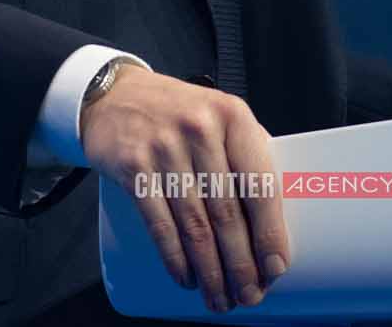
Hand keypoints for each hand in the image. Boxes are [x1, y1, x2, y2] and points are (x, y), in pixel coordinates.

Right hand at [82, 68, 290, 311]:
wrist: (115, 95)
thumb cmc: (179, 112)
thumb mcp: (219, 116)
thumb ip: (245, 156)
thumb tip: (271, 221)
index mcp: (233, 116)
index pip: (259, 183)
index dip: (269, 232)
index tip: (276, 266)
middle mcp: (200, 130)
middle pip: (227, 212)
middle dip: (240, 263)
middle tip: (249, 294)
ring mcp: (163, 148)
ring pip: (194, 225)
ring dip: (209, 269)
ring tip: (219, 296)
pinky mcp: (133, 167)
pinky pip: (159, 224)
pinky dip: (175, 258)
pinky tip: (186, 277)